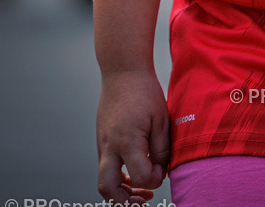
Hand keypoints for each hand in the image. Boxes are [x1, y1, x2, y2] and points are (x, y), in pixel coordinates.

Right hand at [96, 70, 169, 204]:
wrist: (122, 71)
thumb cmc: (145, 92)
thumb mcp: (161, 119)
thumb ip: (161, 149)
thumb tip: (160, 172)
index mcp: (127, 141)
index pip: (140, 177)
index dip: (154, 180)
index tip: (163, 169)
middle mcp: (109, 146)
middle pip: (107, 189)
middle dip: (125, 202)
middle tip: (145, 199)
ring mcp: (102, 144)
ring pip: (104, 180)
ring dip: (121, 191)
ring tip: (142, 192)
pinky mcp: (101, 139)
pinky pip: (105, 166)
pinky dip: (118, 176)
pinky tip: (133, 173)